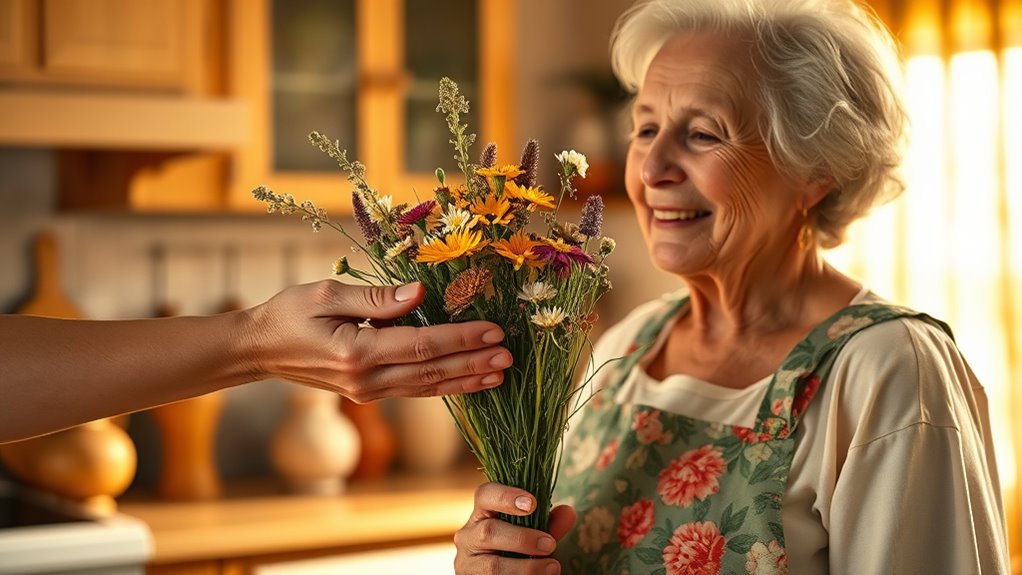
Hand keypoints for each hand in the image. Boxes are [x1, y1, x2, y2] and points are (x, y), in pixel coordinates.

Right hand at [243, 280, 511, 400]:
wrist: (258, 350)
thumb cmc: (288, 314)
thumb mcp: (326, 293)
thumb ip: (375, 297)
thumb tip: (420, 293)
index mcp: (356, 352)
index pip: (422, 346)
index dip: (461, 338)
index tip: (493, 330)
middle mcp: (366, 380)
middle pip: (432, 372)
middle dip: (474, 363)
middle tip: (510, 355)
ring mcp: (368, 392)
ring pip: (428, 388)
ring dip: (466, 380)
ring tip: (501, 373)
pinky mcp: (369, 393)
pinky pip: (415, 390)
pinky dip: (445, 387)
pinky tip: (469, 382)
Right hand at [454, 482, 576, 573]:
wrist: (502, 574)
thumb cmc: (517, 549)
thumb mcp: (533, 533)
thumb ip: (550, 524)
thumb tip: (569, 512)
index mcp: (482, 513)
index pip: (485, 495)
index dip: (506, 496)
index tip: (532, 503)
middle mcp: (468, 536)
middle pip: (489, 531)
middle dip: (523, 538)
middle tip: (550, 544)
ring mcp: (468, 563)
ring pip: (493, 566)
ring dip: (526, 567)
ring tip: (553, 567)